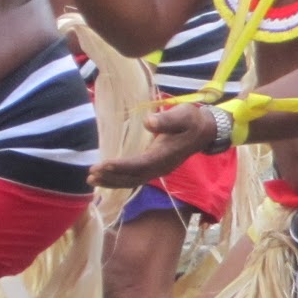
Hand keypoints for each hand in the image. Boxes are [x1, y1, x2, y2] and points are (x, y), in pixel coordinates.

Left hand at [90, 104, 216, 189]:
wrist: (205, 131)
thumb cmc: (192, 120)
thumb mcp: (183, 115)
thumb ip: (167, 119)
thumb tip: (148, 122)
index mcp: (166, 155)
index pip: (141, 164)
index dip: (122, 166)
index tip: (103, 164)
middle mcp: (162, 167)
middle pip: (134, 177)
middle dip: (112, 177)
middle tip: (91, 174)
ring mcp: (160, 169)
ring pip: (133, 180)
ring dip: (113, 181)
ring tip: (92, 180)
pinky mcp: (156, 168)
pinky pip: (136, 178)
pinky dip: (119, 180)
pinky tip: (106, 178)